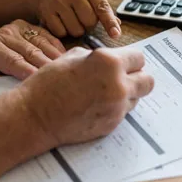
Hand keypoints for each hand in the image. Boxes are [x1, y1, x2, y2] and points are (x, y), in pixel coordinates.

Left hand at [0, 19, 65, 82]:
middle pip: (30, 52)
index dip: (29, 72)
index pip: (12, 61)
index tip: (44, 84)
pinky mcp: (27, 26)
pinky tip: (68, 59)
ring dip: (56, 58)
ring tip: (71, 71)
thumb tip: (7, 105)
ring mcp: (16, 28)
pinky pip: (46, 36)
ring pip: (41, 43)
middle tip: (64, 81)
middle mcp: (2, 34)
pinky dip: (58, 47)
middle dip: (47, 67)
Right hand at [16, 46, 153, 145]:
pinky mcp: (112, 124)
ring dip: (127, 93)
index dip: (130, 59)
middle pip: (147, 80)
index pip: (139, 57)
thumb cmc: (47, 84)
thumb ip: (99, 57)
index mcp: (109, 62)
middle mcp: (118, 84)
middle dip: (137, 77)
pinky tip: (96, 104)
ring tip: (104, 92)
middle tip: (123, 77)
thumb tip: (112, 59)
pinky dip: (115, 107)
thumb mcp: (72, 57)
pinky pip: (124, 112)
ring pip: (137, 97)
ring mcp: (117, 107)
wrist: (34, 116)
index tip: (125, 61)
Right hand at [28, 0, 121, 38]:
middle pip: (90, 20)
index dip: (109, 22)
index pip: (102, 6)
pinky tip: (59, 21)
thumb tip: (117, 24)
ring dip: (76, 30)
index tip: (115, 34)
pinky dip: (63, 32)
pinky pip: (61, 32)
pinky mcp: (45, 10)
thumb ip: (103, 9)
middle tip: (81, 17)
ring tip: (70, 19)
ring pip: (76, 29)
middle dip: (88, 25)